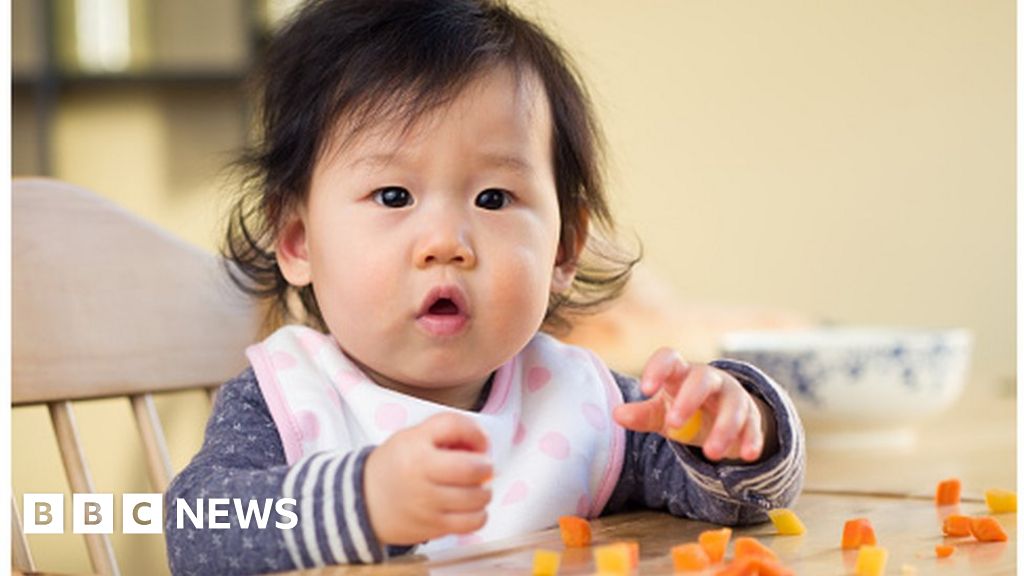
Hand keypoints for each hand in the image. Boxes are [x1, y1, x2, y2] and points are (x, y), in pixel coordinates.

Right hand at [364, 412, 492, 544]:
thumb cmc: (396, 466)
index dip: (477, 433)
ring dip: (484, 490)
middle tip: (481, 466)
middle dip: (486, 465)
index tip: (479, 442)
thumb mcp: (414, 436)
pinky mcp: (433, 527)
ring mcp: (427, 504)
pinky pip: (472, 522)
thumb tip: (483, 445)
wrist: (365, 501)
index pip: (456, 427)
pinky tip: (470, 507)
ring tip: (474, 487)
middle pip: (473, 467)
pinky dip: (479, 514)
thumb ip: (448, 430)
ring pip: (477, 497)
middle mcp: (420, 475)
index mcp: (414, 447)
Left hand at [612, 347, 770, 461]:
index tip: (645, 389)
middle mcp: (709, 379)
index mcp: (681, 373)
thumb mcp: (661, 412)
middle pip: (702, 379)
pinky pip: (753, 426)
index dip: (657, 369)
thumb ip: (642, 414)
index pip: (669, 359)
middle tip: (674, 424)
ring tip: (711, 454)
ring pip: (733, 406)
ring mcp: (733, 396)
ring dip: (723, 429)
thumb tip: (617, 414)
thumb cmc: (683, 409)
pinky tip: (747, 454)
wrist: (720, 416)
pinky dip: (751, 440)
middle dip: (689, 400)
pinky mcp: (751, 416)